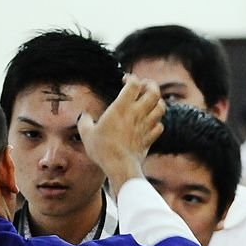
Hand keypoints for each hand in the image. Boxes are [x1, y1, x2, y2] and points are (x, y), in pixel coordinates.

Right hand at [76, 74, 165, 194]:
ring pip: (161, 108)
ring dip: (157, 102)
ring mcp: (146, 126)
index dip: (131, 78)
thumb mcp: (87, 134)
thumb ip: (84, 122)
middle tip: (143, 86)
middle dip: (150, 85)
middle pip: (154, 92)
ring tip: (149, 103)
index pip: (134, 83)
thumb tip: (83, 116)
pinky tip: (150, 123)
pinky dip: (157, 122)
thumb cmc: (103, 149)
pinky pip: (159, 126)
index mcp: (122, 107)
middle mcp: (137, 114)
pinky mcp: (150, 139)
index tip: (125, 80)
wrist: (120, 167)